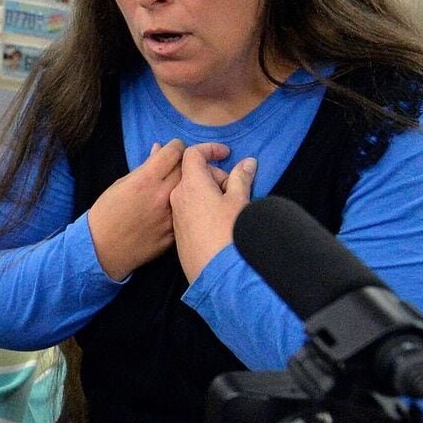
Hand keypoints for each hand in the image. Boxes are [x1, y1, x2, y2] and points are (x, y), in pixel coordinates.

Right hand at [89, 139, 199, 280]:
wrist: (102, 249)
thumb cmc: (106, 214)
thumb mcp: (120, 184)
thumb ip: (144, 167)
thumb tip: (159, 150)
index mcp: (146, 179)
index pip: (174, 151)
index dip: (177, 145)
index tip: (179, 148)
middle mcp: (162, 195)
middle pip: (189, 168)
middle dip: (196, 159)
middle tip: (205, 157)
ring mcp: (171, 216)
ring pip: (195, 191)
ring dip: (197, 183)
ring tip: (200, 180)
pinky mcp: (175, 234)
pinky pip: (190, 214)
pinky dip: (192, 207)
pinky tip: (191, 206)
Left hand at [169, 147, 256, 282]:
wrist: (216, 273)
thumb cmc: (228, 234)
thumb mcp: (239, 201)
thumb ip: (241, 178)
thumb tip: (247, 163)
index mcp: (190, 184)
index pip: (193, 154)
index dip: (210, 149)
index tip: (226, 154)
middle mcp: (177, 197)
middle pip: (193, 173)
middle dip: (215, 175)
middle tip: (234, 188)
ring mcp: (175, 214)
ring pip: (191, 192)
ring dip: (209, 191)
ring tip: (228, 206)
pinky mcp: (177, 231)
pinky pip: (188, 208)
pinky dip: (202, 205)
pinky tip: (218, 219)